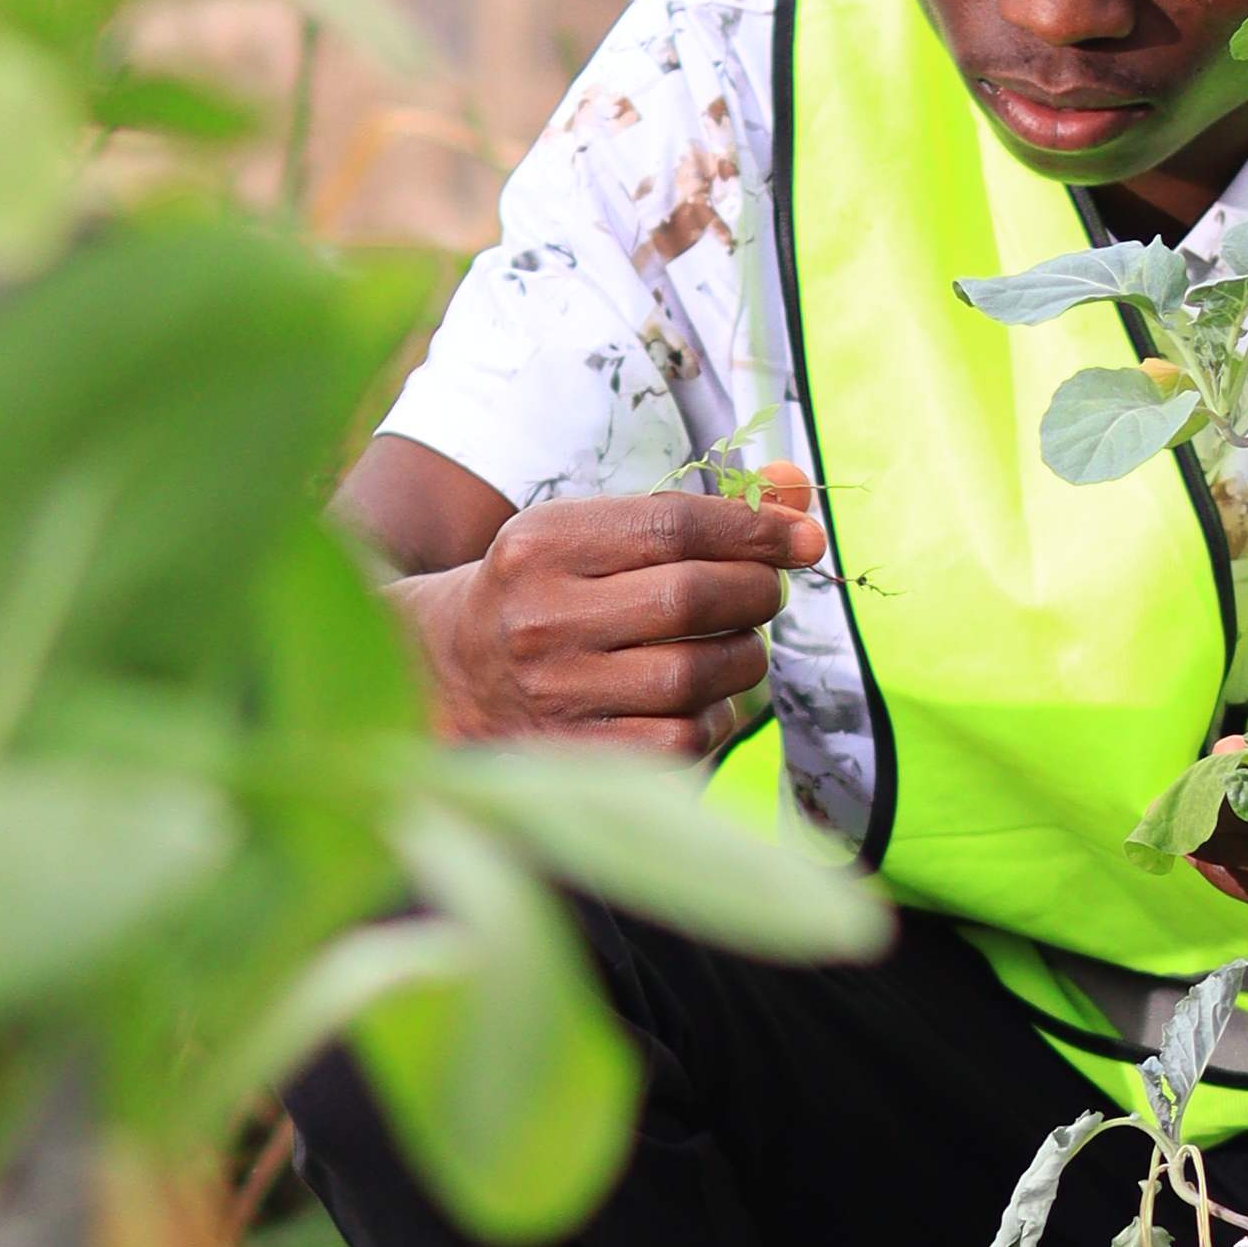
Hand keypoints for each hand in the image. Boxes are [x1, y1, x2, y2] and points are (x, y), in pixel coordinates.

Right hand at [405, 472, 825, 756]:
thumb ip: (693, 514)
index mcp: (541, 546)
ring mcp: (557, 694)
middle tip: (764, 592)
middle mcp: (542, 619)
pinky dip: (715, 717)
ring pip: (698, 674)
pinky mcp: (575, 756)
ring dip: (744, 657)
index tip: (804, 537)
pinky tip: (701, 700)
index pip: (674, 527)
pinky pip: (683, 737)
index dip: (756, 530)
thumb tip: (796, 491)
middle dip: (755, 592)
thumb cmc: (541, 596)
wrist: (443, 678)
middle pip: (693, 598)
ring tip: (734, 645)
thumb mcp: (591, 536)